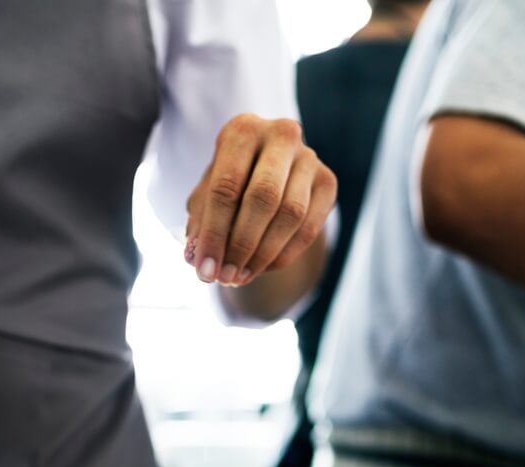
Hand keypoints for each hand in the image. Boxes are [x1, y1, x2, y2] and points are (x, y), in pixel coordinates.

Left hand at [185, 115, 335, 285]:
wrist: (268, 173)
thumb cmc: (228, 184)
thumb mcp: (206, 197)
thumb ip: (200, 224)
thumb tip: (196, 258)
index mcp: (242, 131)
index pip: (226, 187)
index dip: (213, 234)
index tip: (203, 269)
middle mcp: (280, 135)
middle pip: (263, 197)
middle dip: (241, 245)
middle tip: (224, 277)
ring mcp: (309, 157)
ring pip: (290, 214)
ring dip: (263, 254)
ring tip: (239, 277)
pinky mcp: (327, 181)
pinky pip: (309, 227)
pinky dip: (283, 255)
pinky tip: (261, 269)